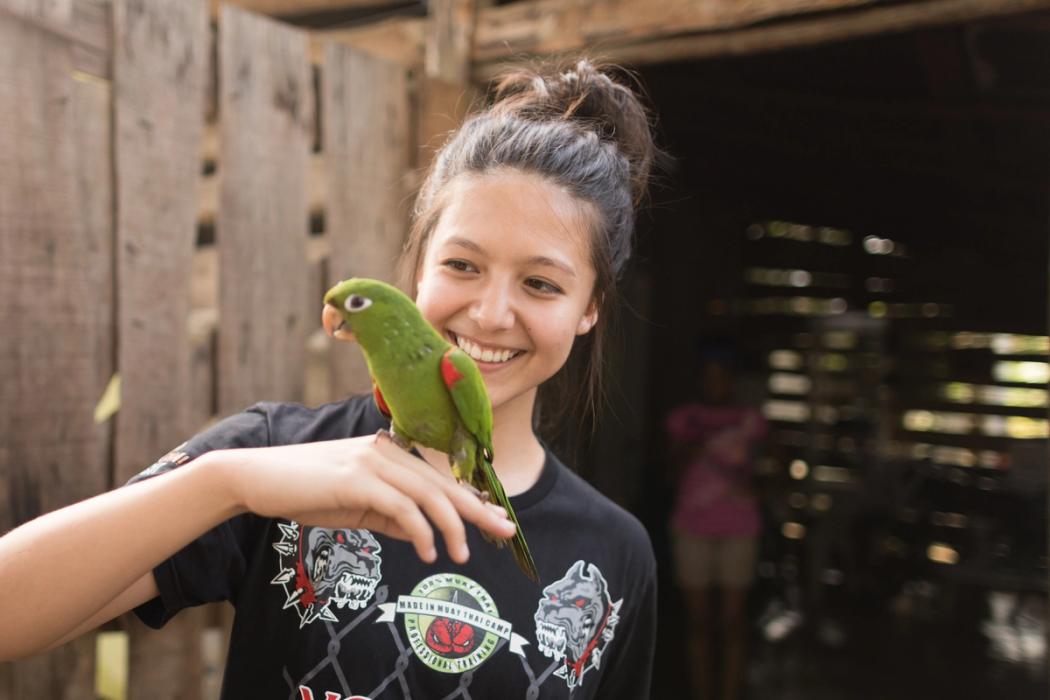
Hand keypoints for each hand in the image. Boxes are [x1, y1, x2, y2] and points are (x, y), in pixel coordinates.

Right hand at [216, 435, 515, 564]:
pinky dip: (419, 530)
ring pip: (427, 494)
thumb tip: (425, 535)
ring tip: (464, 554)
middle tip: (506, 531)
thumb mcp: (357, 506)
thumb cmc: (305, 492)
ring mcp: (372, 462)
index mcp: (389, 454)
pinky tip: (427, 551)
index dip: (470, 499)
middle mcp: (386, 451)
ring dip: (451, 526)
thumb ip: (392, 516)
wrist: (258, 478)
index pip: (439, 479)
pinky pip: (400, 506)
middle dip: (477, 509)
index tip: (496, 519)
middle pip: (443, 483)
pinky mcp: (356, 478)